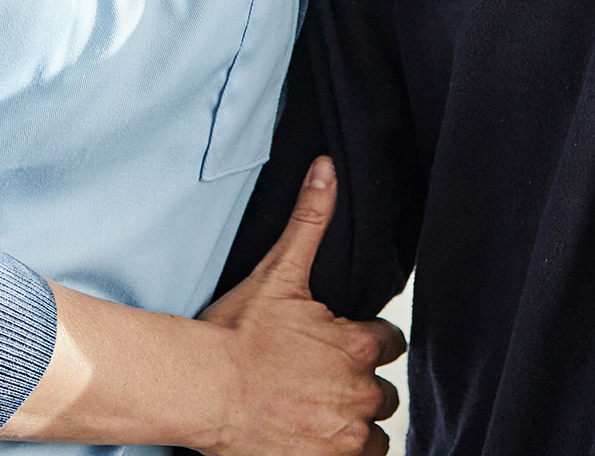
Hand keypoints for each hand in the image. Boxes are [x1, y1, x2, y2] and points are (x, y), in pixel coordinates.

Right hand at [197, 157, 404, 455]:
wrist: (203, 389)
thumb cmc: (236, 332)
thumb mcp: (278, 272)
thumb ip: (310, 220)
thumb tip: (327, 168)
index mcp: (356, 345)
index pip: (390, 343)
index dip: (370, 343)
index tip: (346, 346)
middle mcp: (360, 393)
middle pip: (384, 393)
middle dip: (362, 387)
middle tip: (325, 383)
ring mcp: (344, 436)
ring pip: (375, 434)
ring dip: (356, 426)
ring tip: (321, 415)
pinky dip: (343, 455)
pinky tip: (317, 441)